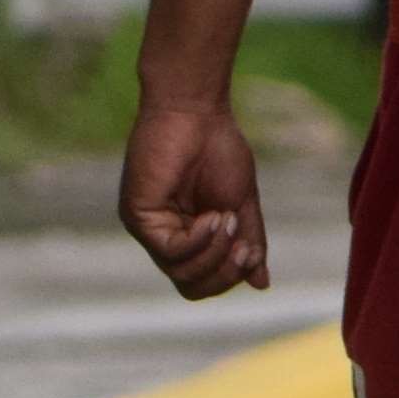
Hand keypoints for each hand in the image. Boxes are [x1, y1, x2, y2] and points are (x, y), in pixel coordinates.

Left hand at [120, 96, 270, 299]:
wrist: (196, 111)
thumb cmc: (216, 148)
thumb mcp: (241, 203)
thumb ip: (249, 241)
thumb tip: (261, 284)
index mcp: (185, 236)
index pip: (203, 282)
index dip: (229, 276)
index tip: (250, 250)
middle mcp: (163, 237)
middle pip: (191, 286)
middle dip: (224, 273)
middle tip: (244, 246)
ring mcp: (148, 228)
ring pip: (181, 274)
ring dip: (215, 254)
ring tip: (227, 219)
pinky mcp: (137, 216)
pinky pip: (170, 251)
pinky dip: (198, 240)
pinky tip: (213, 217)